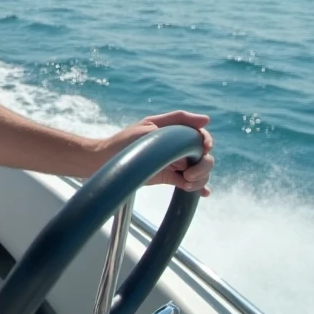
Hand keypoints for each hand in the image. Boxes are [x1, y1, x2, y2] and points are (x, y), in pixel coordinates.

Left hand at [94, 110, 214, 196]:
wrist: (107, 162)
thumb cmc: (125, 140)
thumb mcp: (149, 126)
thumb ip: (177, 123)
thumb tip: (206, 120)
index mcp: (175, 131)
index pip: (200, 134)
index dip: (206, 140)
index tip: (204, 148)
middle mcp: (178, 147)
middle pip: (205, 155)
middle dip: (204, 165)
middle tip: (188, 174)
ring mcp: (175, 163)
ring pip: (200, 170)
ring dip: (200, 178)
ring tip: (186, 184)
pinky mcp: (170, 178)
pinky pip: (189, 183)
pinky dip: (198, 188)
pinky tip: (202, 193)